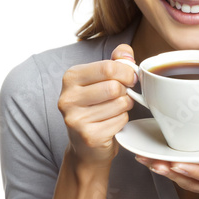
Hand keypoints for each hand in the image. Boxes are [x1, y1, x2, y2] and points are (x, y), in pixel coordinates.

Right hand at [58, 44, 137, 165]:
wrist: (86, 146)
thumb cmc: (97, 106)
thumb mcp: (103, 79)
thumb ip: (116, 61)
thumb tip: (126, 52)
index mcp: (71, 77)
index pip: (108, 67)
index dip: (127, 72)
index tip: (130, 78)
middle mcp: (68, 97)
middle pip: (115, 86)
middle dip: (126, 91)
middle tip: (122, 95)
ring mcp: (76, 119)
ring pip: (120, 103)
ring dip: (125, 106)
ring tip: (115, 109)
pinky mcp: (88, 136)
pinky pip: (120, 120)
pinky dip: (122, 120)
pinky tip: (111, 122)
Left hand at [135, 137, 198, 198]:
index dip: (196, 172)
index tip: (179, 163)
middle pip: (196, 182)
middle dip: (174, 172)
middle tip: (154, 162)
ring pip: (189, 184)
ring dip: (168, 174)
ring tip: (148, 162)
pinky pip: (188, 181)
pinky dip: (172, 173)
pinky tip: (157, 163)